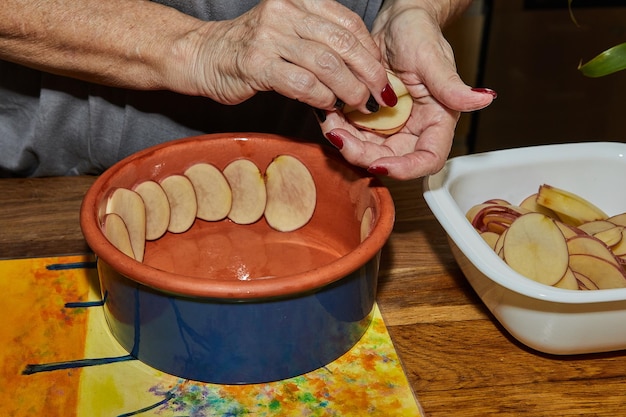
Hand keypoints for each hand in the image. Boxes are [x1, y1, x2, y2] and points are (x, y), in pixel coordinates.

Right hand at [186, 0, 393, 111]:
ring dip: (349, 90)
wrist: (204, 55)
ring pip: (327, 65)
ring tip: (358, 105)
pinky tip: (328, 107)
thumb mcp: (289, 30)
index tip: (380, 75)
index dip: (371, 52)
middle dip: (368, 73)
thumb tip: (365, 67)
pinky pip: (303, 84)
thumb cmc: (254, 48)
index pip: (349, 23)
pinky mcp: (257, 64)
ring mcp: (270, 36)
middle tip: (379, 95)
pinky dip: (322, 98)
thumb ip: (321, 40)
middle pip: (343, 44)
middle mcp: (286, 11)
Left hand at [317, 5, 495, 179]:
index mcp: (436, 120)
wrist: (394, 22)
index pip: (427, 159)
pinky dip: (340, 130)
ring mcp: (391, 127)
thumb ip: (452, 85)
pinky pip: (354, 135)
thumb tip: (483, 99)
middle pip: (391, 160)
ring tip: (331, 122)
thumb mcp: (432, 58)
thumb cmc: (418, 32)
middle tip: (339, 137)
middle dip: (364, 155)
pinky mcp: (371, 120)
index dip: (405, 169)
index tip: (379, 163)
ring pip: (369, 151)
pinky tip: (330, 116)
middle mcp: (414, 129)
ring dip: (347, 144)